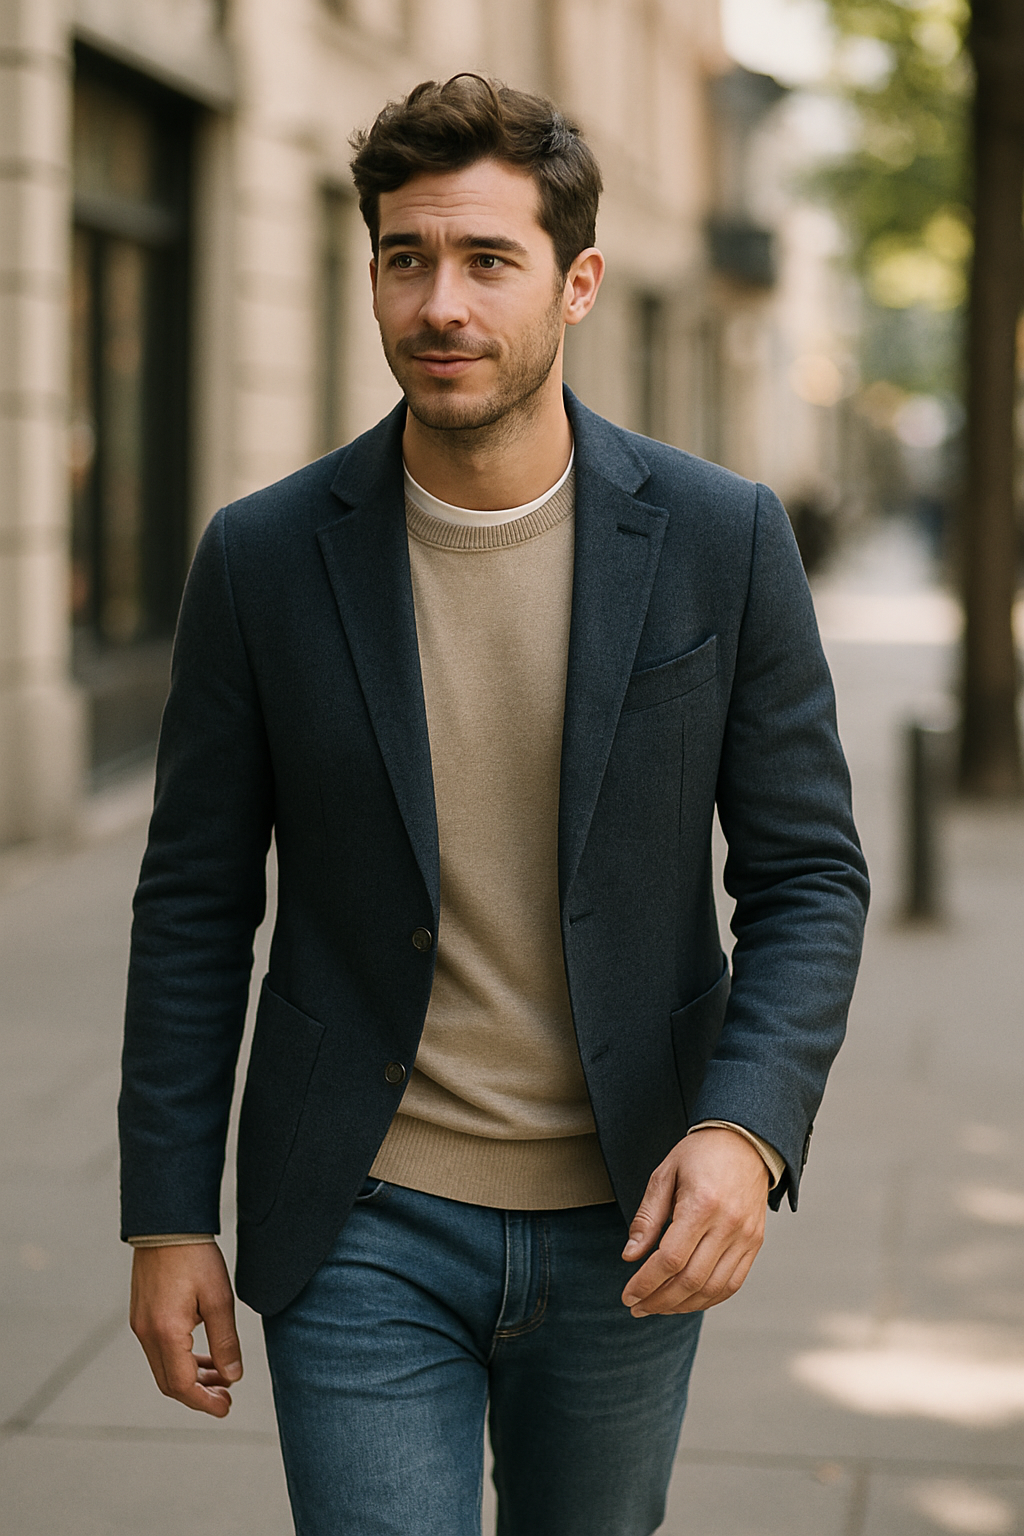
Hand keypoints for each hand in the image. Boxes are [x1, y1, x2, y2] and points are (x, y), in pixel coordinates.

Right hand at [130, 1243, 242, 1415]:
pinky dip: (180, 1360)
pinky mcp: (141, 1315)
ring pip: (163, 1368)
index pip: (182, 1386)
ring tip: (220, 1375)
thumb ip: (225, 1341)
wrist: (167, 1225)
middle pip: (169, 1383)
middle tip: (226, 1396)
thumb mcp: (219, 1299)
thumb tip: (233, 1376)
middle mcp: (147, 1333)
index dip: (205, 1402)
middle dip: (198, 1394)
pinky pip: (159, 1350)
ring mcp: (140, 1325)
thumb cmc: (195, 1257)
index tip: (226, 1407)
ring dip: (190, 1377)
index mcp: (166, 1332)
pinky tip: (201, 1354)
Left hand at [621, 1127, 768, 1315]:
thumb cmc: (700, 1154)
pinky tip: (687, 1300)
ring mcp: (745, 1236)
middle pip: (690, 1280)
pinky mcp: (754, 1243)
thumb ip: (647, 1218)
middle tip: (637, 1306)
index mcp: (701, 1204)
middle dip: (659, 1300)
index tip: (627, 1295)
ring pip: (713, 1288)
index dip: (646, 1283)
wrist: (745, 1141)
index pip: (670, 1259)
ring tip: (658, 1307)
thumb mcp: (664, 1175)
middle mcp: (727, 1224)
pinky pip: (732, 1283)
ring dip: (682, 1305)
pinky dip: (708, 1299)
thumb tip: (630, 1256)